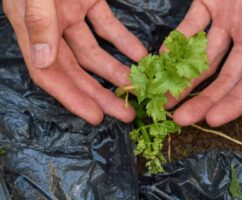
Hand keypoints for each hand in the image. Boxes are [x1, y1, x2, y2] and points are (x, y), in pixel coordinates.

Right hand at [3, 0, 146, 124]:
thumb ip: (37, 21)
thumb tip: (41, 61)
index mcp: (33, 29)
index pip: (49, 74)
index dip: (71, 98)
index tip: (96, 117)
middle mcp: (51, 28)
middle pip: (77, 70)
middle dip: (100, 93)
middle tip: (126, 113)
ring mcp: (70, 15)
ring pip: (94, 52)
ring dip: (116, 70)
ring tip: (137, 87)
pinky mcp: (88, 1)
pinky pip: (107, 27)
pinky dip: (123, 42)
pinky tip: (139, 55)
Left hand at [165, 0, 241, 126]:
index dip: (235, 104)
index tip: (212, 120)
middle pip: (224, 78)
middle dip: (203, 100)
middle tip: (179, 119)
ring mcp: (227, 23)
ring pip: (203, 59)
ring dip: (183, 78)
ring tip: (163, 98)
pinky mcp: (208, 6)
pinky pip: (190, 27)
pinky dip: (177, 41)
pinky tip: (163, 56)